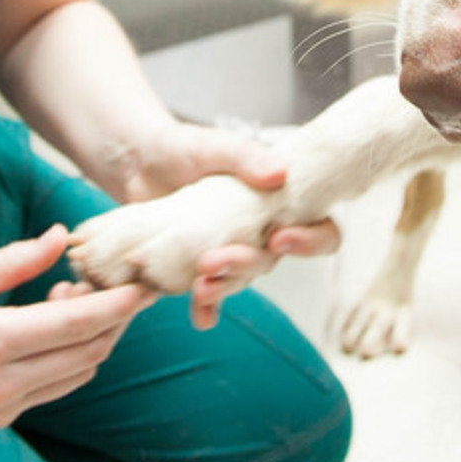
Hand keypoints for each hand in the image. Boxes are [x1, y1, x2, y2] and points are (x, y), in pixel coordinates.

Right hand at [0, 225, 155, 430]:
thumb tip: (60, 237)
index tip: (143, 281)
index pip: (78, 322)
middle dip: (114, 317)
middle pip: (89, 351)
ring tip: (72, 296)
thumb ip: (12, 261)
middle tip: (111, 280)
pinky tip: (50, 326)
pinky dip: (69, 358)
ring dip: (93, 338)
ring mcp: (1, 408)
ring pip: (78, 374)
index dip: (118, 302)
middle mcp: (1, 384)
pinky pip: (54, 388)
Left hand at [99, 120, 339, 329]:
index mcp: (278, 202)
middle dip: (244, 264)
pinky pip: (210, 296)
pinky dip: (207, 308)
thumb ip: (248, 156)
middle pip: (269, 261)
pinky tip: (200, 316)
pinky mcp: (200, 268)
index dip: (311, 242)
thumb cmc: (185, 148)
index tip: (280, 237)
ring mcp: (231, 252)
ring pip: (240, 280)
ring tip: (199, 286)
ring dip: (223, 287)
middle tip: (212, 261)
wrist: (139, 163)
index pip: (320, 231)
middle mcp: (261, 232)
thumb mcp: (216, 144)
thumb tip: (280, 174)